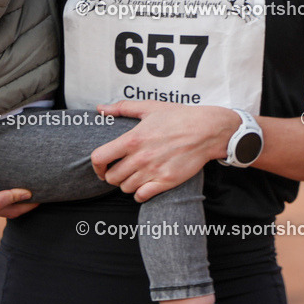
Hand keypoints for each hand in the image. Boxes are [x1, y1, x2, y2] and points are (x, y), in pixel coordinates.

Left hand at [91, 101, 236, 202]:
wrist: (206, 130)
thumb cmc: (178, 117)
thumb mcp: (149, 107)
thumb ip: (122, 108)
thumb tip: (100, 108)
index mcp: (132, 139)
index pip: (100, 158)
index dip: (96, 165)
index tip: (101, 166)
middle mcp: (140, 157)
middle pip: (111, 177)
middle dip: (112, 175)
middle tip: (120, 170)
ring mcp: (153, 171)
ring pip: (125, 188)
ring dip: (126, 183)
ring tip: (134, 176)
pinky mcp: (166, 181)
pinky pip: (142, 196)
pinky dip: (139, 193)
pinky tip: (144, 186)